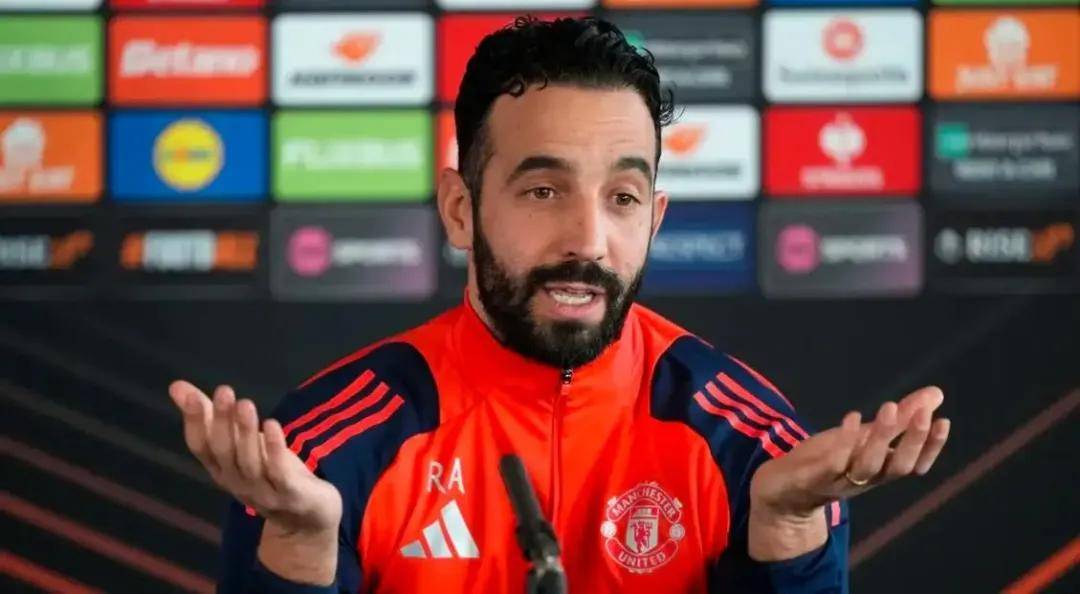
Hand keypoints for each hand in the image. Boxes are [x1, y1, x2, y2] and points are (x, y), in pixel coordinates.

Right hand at [168, 381, 341, 535]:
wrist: (308, 516)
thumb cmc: (269, 471)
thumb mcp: (239, 442)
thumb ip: (209, 415)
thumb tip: (176, 386)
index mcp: (221, 469)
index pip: (200, 447)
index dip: (194, 422)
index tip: (190, 394)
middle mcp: (236, 483)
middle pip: (224, 452)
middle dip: (222, 422)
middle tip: (224, 391)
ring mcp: (263, 492)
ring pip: (250, 462)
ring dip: (246, 433)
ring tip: (246, 404)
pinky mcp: (291, 495)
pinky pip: (279, 473)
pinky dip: (274, 450)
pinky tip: (273, 426)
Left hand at [747, 386, 950, 559]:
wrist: (780, 491)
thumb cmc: (826, 460)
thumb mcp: (863, 436)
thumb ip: (898, 420)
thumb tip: (936, 394)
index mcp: (878, 470)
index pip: (913, 464)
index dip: (930, 447)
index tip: (944, 421)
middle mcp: (864, 479)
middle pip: (896, 467)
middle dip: (913, 441)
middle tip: (923, 413)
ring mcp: (838, 480)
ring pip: (867, 466)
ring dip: (881, 438)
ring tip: (890, 407)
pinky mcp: (811, 478)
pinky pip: (832, 465)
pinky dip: (844, 444)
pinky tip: (852, 418)